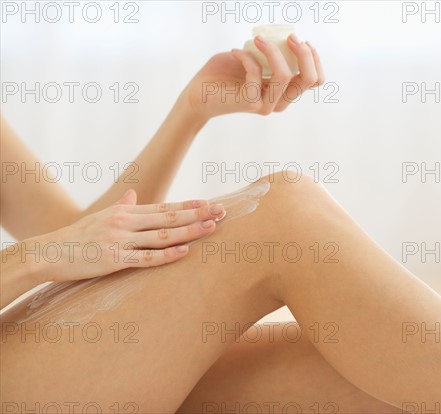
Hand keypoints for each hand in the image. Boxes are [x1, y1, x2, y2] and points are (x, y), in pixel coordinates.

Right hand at [32, 189, 224, 282]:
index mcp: (125, 213)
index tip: (209, 203)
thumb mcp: (100, 217)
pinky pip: (145, 258)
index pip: (164, 208)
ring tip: (211, 227)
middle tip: (222, 211)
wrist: (48, 252)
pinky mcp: (113, 260)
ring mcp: (120, 241)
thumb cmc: (77, 236)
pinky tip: (184, 252)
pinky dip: (166, 255)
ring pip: (162, 235)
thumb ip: (121, 206)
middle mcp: (126, 223)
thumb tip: (133, 194)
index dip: (188, 206)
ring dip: (189, 231)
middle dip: (198, 215)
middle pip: (168, 218)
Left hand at [184, 34, 324, 118]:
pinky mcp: (250, 102)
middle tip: (290, 37)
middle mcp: (279, 101)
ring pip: (286, 76)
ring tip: (258, 39)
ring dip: (274, 51)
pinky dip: (246, 56)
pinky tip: (235, 51)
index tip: (301, 41)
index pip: (315, 80)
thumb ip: (269, 53)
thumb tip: (282, 37)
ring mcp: (266, 104)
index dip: (314, 59)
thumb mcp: (254, 59)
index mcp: (285, 92)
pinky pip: (256, 72)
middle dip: (305, 53)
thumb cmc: (224, 75)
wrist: (198, 95)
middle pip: (309, 79)